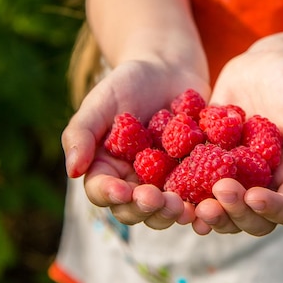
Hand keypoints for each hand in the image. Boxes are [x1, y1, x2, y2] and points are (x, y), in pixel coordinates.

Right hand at [61, 58, 208, 228]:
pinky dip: (202, 203)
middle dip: (145, 209)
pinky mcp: (193, 177)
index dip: (111, 195)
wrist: (169, 69)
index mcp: (106, 168)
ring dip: (172, 213)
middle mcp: (133, 182)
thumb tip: (72, 170)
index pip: (102, 191)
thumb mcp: (101, 101)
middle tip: (157, 200)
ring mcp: (164, 183)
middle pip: (135, 209)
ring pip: (165, 210)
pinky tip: (210, 202)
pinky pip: (197, 196)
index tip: (123, 191)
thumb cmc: (128, 82)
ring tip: (183, 207)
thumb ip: (81, 132)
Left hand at [191, 43, 282, 235]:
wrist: (269, 63)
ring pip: (221, 206)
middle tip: (214, 200)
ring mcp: (235, 175)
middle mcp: (264, 184)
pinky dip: (184, 189)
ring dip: (207, 211)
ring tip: (190, 206)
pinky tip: (167, 188)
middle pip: (250, 216)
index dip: (271, 210)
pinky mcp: (210, 160)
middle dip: (233, 213)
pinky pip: (196, 180)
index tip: (254, 196)